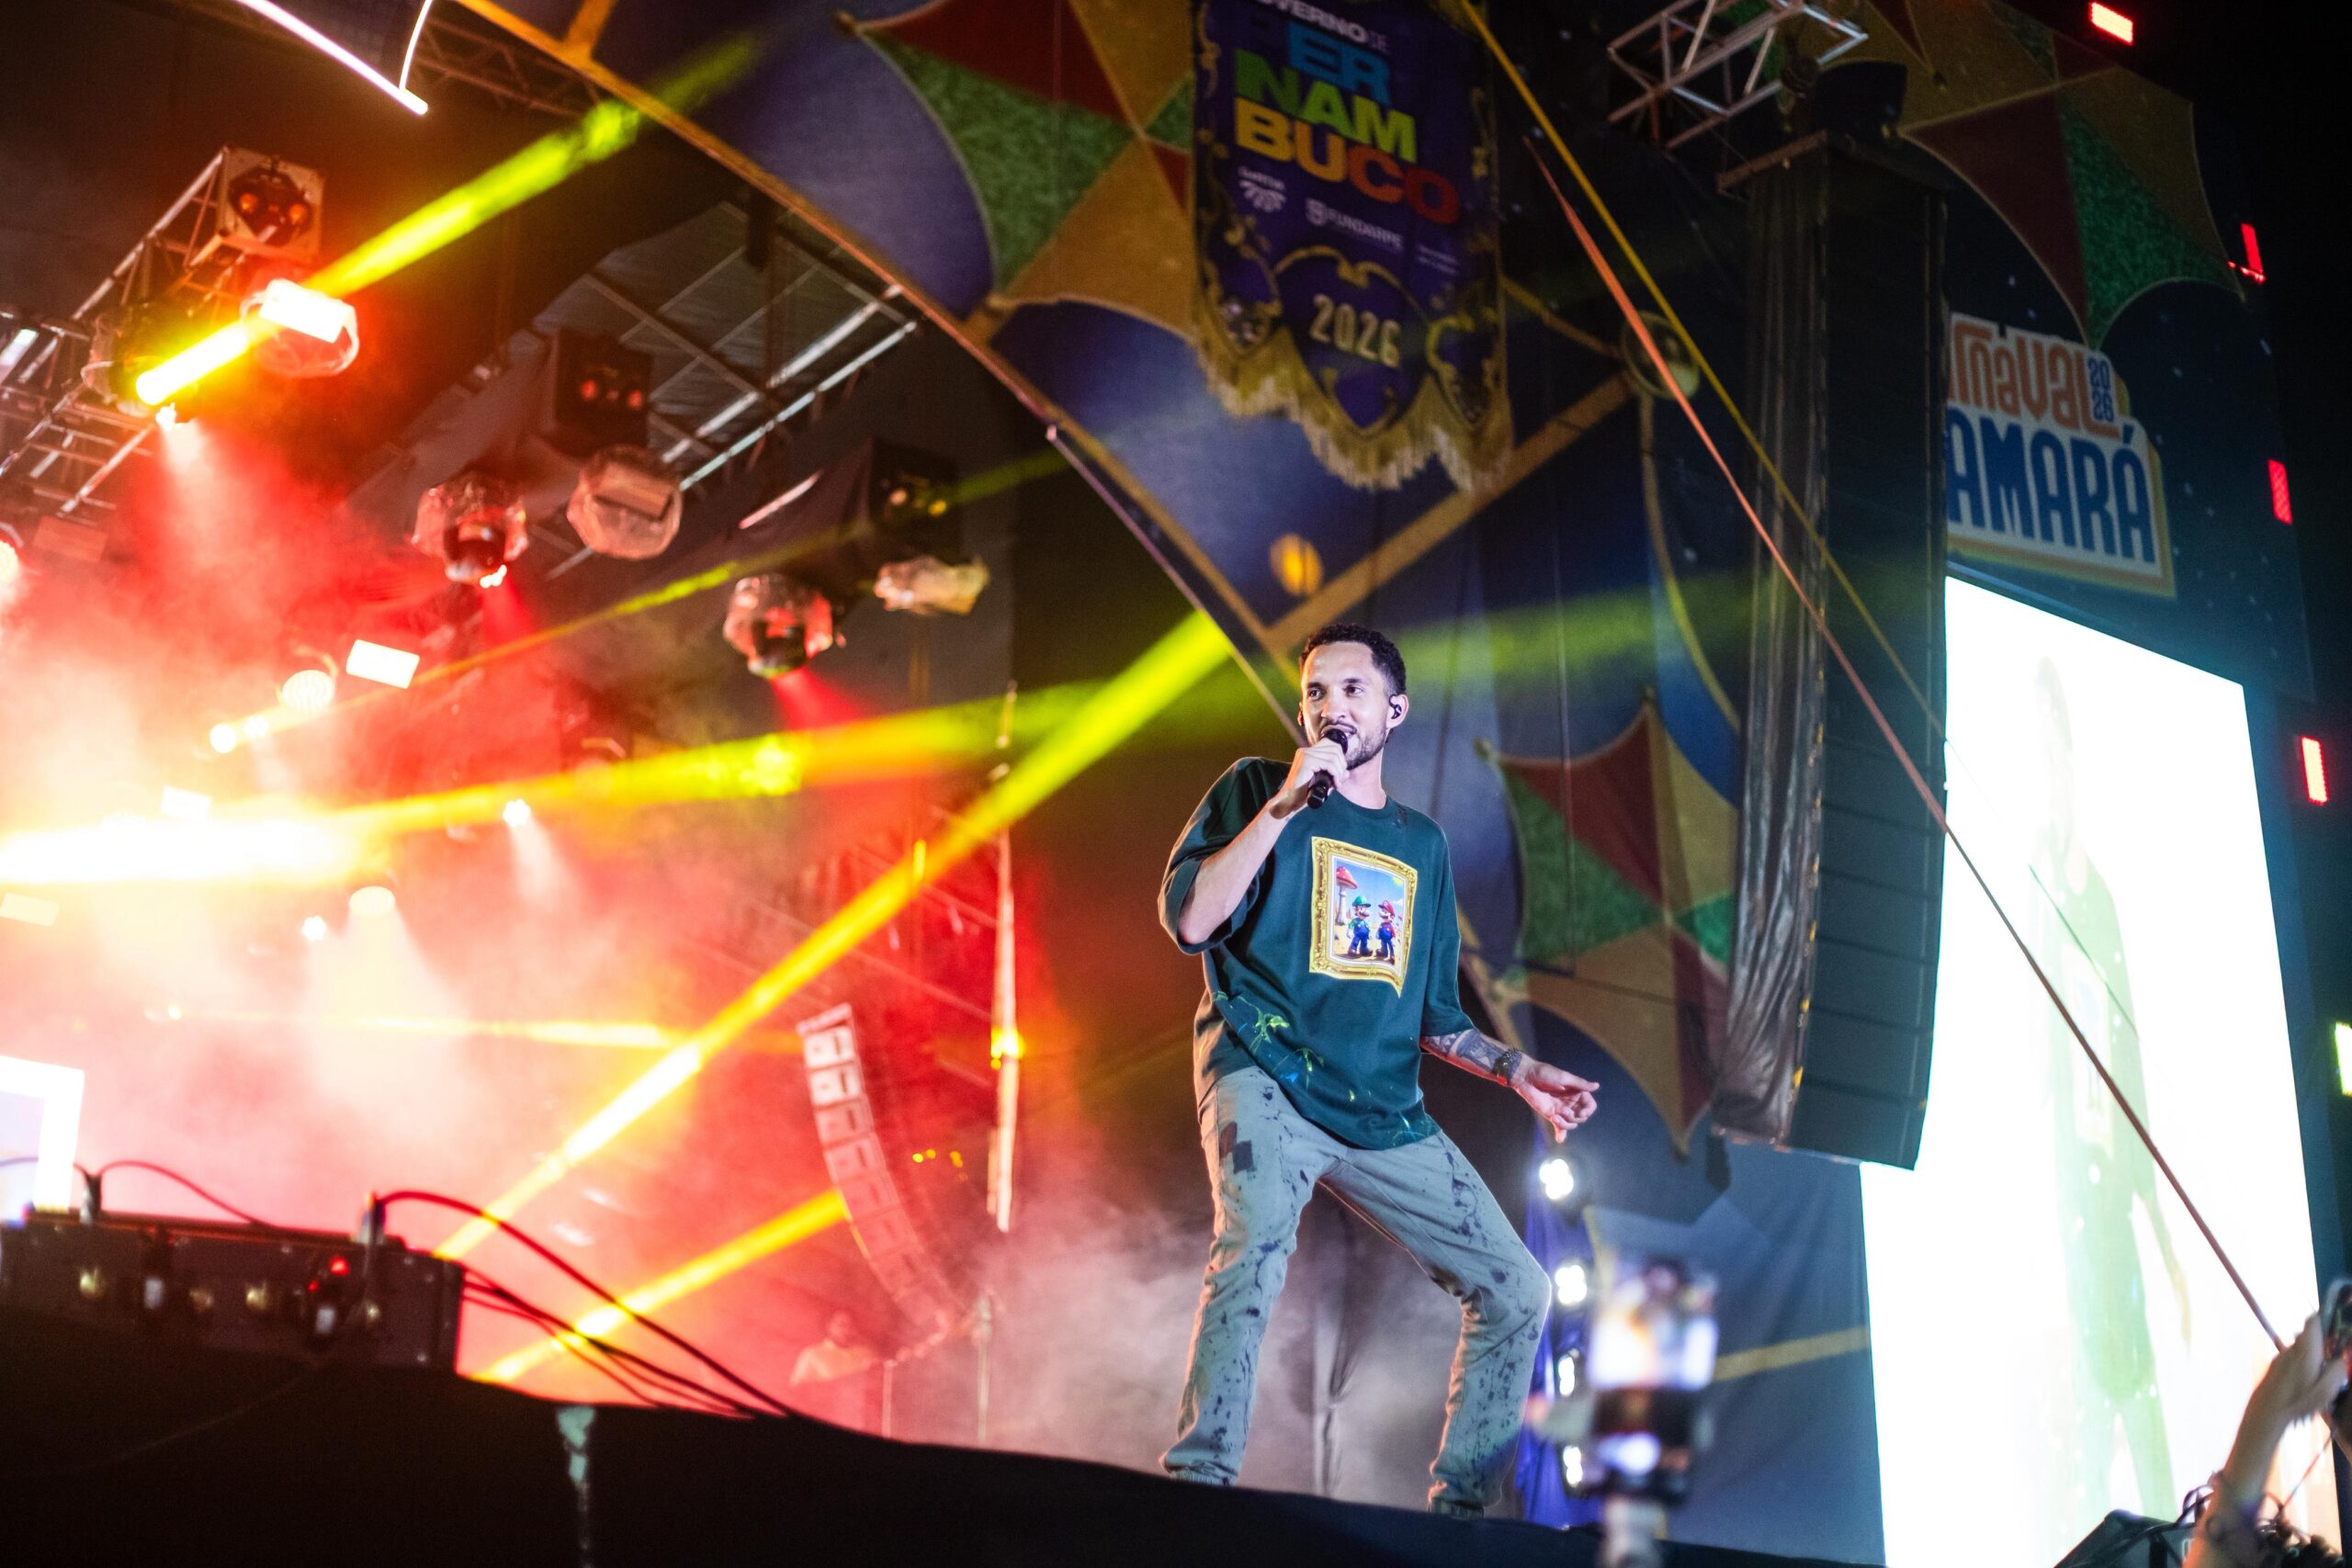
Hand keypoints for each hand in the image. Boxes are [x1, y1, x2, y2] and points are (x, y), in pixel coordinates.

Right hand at [1281, 736, 1348, 810]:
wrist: (1290, 801)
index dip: (1341, 762)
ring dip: (1339, 772)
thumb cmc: (1304, 792)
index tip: (1339, 777)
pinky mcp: (1307, 761)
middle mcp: (1305, 750)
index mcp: (1308, 752)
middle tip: (1339, 781)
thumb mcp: (1323, 781)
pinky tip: (1335, 784)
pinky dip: (1335, 774)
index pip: (1333, 748)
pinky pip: (1329, 764)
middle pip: (1335, 751)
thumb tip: (1347, 772)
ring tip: (1336, 783)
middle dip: (1341, 767)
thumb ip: (1334, 775)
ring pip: (1333, 757)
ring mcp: (1305, 754)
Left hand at [1514, 1059, 1597, 1141]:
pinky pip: (1560, 1127)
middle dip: (1574, 1117)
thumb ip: (1580, 1084)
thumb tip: (1597, 1086)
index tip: (1581, 1112)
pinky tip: (1559, 1138)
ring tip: (1554, 1117)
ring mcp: (1562, 1110)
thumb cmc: (1545, 1073)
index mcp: (1577, 1092)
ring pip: (1572, 1124)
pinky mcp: (1552, 1115)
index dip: (1588, 1111)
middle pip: (1582, 1117)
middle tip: (1563, 1110)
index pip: (1590, 1106)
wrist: (1526, 1078)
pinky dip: (1561, 1134)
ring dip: (1565, 1124)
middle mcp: (1571, 1102)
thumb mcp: (1564, 1077)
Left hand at [2250, 1312, 2347, 1428]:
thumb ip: (2337, 1371)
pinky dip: (2302, 1362)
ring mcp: (2281, 1357)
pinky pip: (2292, 1358)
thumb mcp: (2325, 1390)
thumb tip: (2341, 1359)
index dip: (2324, 1316)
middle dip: (2322, 1340)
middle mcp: (2292, 1349)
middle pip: (2307, 1335)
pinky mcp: (2275, 1366)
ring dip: (2311, 1353)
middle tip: (2334, 1352)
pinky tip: (2306, 1380)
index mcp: (2306, 1350)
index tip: (2335, 1320)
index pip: (2312, 1321)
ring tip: (2321, 1371)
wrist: (2266, 1410)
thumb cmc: (2298, 1400)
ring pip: (2299, 1347)